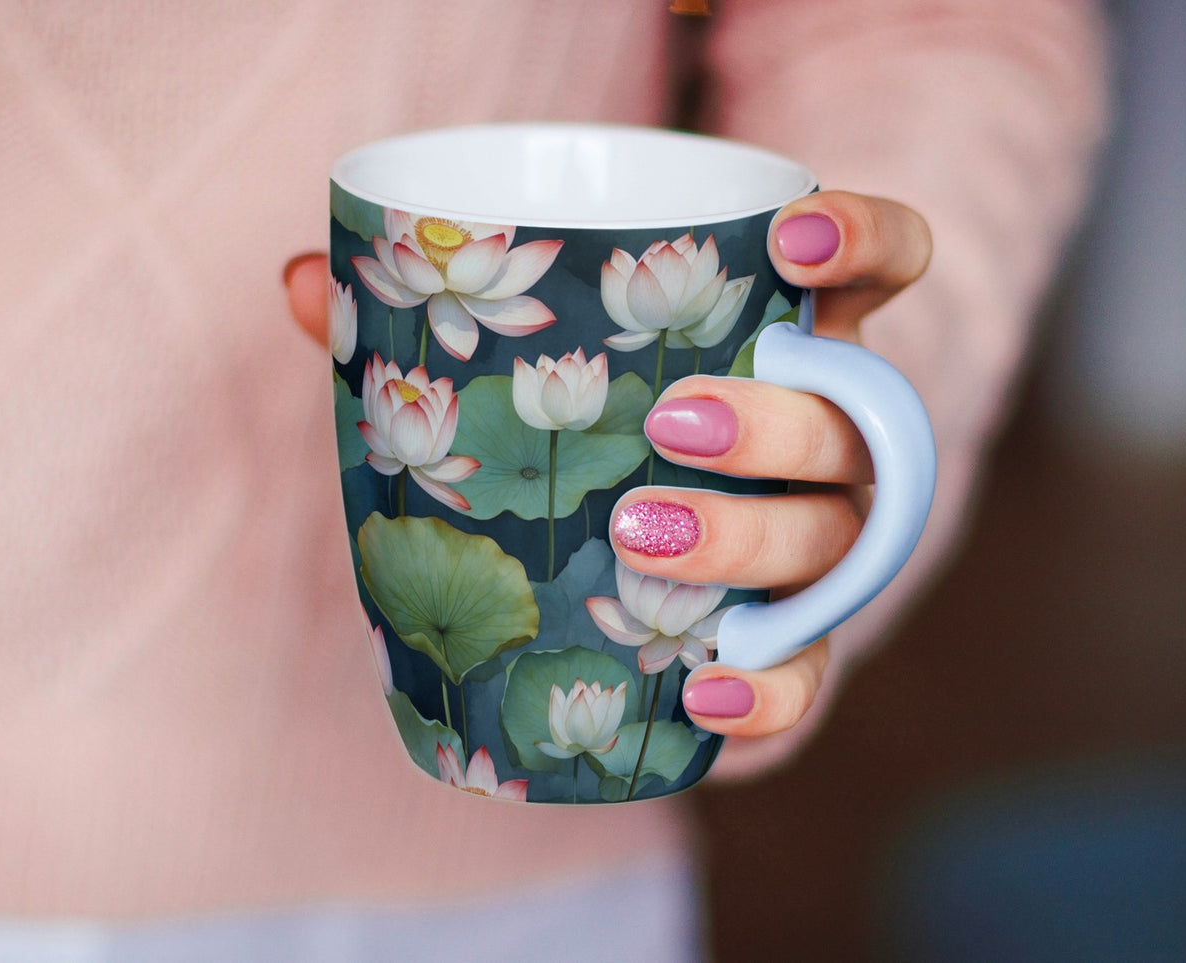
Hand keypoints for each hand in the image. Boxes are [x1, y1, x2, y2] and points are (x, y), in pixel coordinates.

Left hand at [284, 190, 931, 781]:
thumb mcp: (524, 376)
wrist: (632, 593)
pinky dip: (773, 685)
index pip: (883, 270)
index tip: (792, 237)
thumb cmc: (586, 450)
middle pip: (857, 422)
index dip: (866, 243)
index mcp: (785, 345)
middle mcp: (829, 446)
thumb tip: (302, 280)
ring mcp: (823, 554)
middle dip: (778, 419)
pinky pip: (814, 676)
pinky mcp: (796, 655)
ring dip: (749, 539)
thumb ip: (421, 323)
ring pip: (835, 542)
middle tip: (671, 423)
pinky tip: (705, 685)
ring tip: (640, 538)